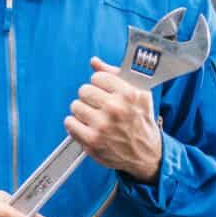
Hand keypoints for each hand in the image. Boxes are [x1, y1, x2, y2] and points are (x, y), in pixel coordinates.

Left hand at [65, 57, 161, 183]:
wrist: (146, 154)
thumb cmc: (141, 122)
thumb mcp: (139, 94)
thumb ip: (115, 75)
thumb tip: (94, 62)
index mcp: (129, 94)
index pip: (97, 77)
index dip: (100, 84)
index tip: (104, 91)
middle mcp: (115, 109)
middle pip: (84, 90)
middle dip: (90, 96)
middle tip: (98, 105)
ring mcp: (102, 126)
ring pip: (75, 106)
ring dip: (82, 111)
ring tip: (94, 117)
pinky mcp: (92, 141)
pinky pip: (70, 123)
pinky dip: (75, 124)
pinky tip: (87, 126)